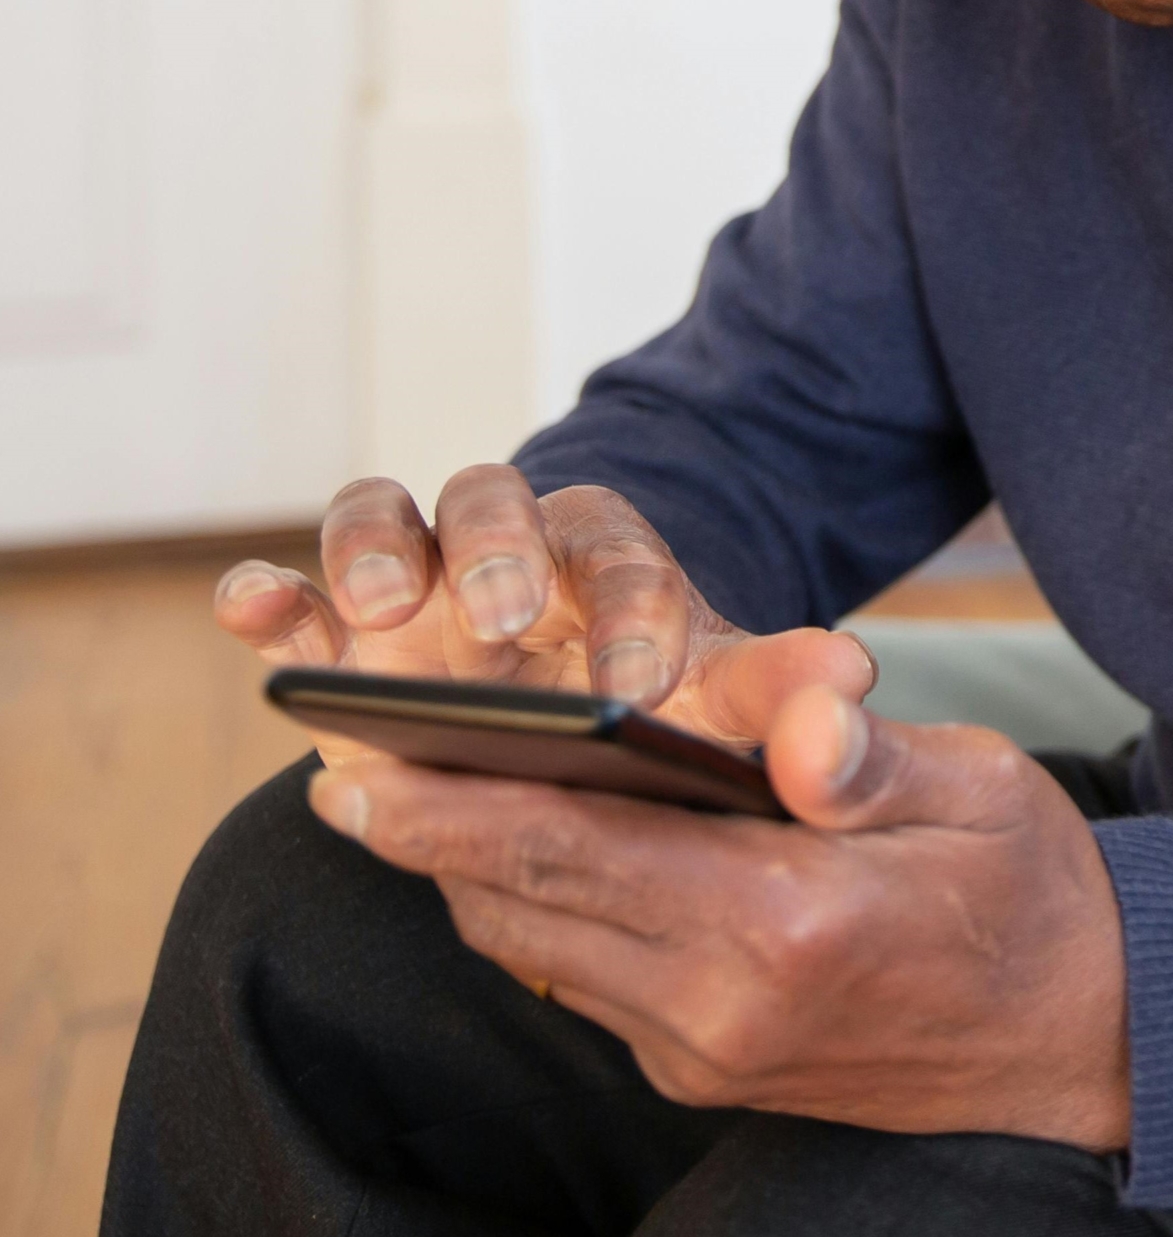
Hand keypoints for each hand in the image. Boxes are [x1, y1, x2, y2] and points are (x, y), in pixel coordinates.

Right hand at [216, 468, 873, 767]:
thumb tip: (854, 680)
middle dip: (497, 551)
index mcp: (607, 554)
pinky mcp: (334, 636)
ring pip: (381, 518)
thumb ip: (782, 693)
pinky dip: (267, 591)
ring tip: (385, 613)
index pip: (620, 552)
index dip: (631, 606)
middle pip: (492, 500)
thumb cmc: (646, 712)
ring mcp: (411, 586)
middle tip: (509, 620)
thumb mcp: (718, 706)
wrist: (570, 737)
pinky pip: (289, 594)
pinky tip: (254, 609)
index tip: (642, 679)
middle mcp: (502, 550)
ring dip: (376, 551)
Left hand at [304, 685, 1131, 1150]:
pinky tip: (515, 852)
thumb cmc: (1032, 888)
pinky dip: (533, 913)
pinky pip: (585, 981)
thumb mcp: (982, 789)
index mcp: (788, 922)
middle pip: (529, 912)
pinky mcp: (705, 1067)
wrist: (1082, 1040)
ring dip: (469, 879)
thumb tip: (802, 717)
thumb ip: (870, 756)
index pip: (581, 856)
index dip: (457, 811)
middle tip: (338, 765)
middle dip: (426, 837)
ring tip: (401, 797)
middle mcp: (723, 1005)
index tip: (359, 768)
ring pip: (541, 953)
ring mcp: (706, 1051)